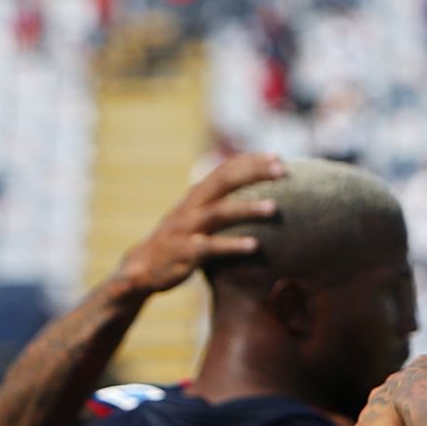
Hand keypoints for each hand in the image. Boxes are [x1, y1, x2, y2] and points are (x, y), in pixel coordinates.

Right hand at [112, 153, 285, 297]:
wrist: (143, 268)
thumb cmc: (181, 241)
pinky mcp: (185, 252)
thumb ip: (221, 204)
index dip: (250, 161)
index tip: (279, 156)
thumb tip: (256, 195)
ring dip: (247, 208)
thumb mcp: (199, 218)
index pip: (225, 170)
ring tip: (274, 208)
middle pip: (223, 181)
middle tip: (283, 170)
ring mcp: (187, 228)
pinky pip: (211, 246)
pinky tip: (255, 246)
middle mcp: (192, 206)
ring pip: (219, 211)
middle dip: (253, 172)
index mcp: (197, 196)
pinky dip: (233, 245)